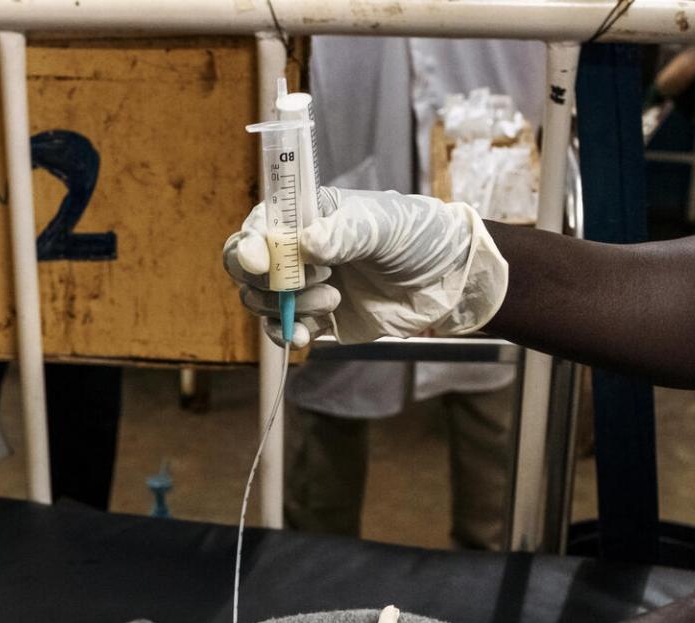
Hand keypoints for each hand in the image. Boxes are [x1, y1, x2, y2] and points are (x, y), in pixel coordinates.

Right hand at [221, 187, 509, 347]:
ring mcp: (304, 286)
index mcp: (307, 215)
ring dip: (288, 307)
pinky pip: (282, 329)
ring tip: (334, 298)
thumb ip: (344, 233)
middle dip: (268, 282)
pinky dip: (287, 334)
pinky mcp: (316, 318)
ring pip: (262, 301)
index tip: (260, 263)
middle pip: (247, 268)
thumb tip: (305, 244)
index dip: (248, 245)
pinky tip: (307, 335)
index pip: (258, 227)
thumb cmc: (417, 235)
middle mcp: (297, 250)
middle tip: (311, 281)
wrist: (446, 279)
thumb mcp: (384, 225)